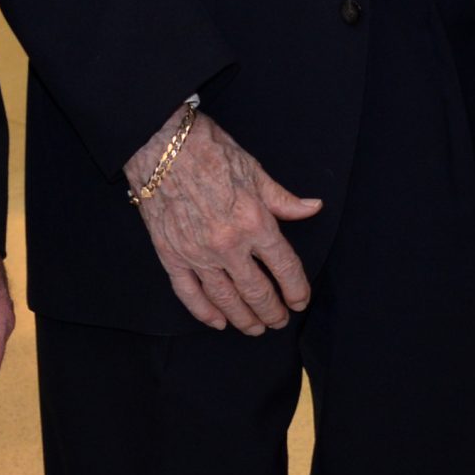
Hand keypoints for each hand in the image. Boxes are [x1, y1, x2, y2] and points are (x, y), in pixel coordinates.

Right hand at [131, 110, 321, 334]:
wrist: (162, 146)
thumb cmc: (210, 151)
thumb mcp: (255, 171)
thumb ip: (283, 199)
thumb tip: (313, 208)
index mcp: (254, 222)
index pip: (284, 267)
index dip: (297, 289)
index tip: (301, 300)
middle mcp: (228, 245)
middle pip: (257, 291)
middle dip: (273, 311)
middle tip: (280, 320)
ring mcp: (197, 254)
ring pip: (226, 299)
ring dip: (244, 319)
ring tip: (256, 328)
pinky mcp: (171, 256)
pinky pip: (189, 294)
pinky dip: (205, 312)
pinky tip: (218, 322)